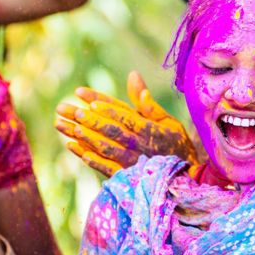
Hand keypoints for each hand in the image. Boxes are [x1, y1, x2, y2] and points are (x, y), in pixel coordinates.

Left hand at [55, 71, 197, 177]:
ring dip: (86, 137)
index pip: (122, 112)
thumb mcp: (168, 121)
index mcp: (148, 128)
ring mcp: (132, 161)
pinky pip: (108, 168)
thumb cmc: (177, 145)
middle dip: (87, 118)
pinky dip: (92, 160)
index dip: (102, 103)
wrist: (187, 179)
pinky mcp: (128, 176)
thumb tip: (133, 75)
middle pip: (110, 129)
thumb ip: (148, 102)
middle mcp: (139, 144)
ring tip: (68, 127)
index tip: (81, 94)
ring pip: (106, 148)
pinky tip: (76, 151)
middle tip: (67, 109)